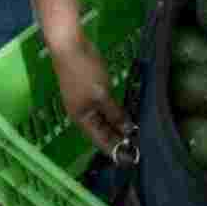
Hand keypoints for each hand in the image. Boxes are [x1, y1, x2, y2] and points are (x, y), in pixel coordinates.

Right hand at [49, 30, 133, 157]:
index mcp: (81, 118)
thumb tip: (127, 130)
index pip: (100, 140)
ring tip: (134, 133)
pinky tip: (125, 113)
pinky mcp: (90, 89)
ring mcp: (85, 101)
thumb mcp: (101, 95)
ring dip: (117, 125)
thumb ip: (114, 113)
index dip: (114, 150)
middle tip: (136, 147)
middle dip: (117, 139)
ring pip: (104, 119)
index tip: (129, 160)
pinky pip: (104, 107)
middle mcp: (82, 113)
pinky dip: (114, 112)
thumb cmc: (83, 72)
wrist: (70, 45)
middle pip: (101, 131)